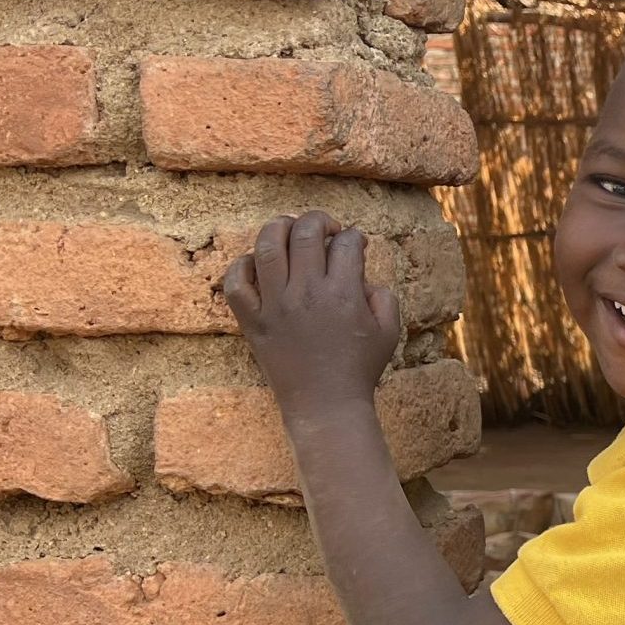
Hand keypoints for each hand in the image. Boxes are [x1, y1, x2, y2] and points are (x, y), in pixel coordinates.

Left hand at [220, 211, 402, 414]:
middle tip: (326, 228)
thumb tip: (362, 275)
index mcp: (343, 293)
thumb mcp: (389, 331)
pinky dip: (242, 265)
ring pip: (266, 245)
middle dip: (319, 220)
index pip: (346, 243)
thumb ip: (383, 296)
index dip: (354, 236)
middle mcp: (306, 292)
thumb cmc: (359, 369)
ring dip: (279, 227)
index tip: (356, 243)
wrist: (325, 404)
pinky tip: (257, 263)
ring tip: (289, 230)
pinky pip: (236, 282)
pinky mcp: (252, 320)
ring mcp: (275, 305)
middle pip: (306, 232)